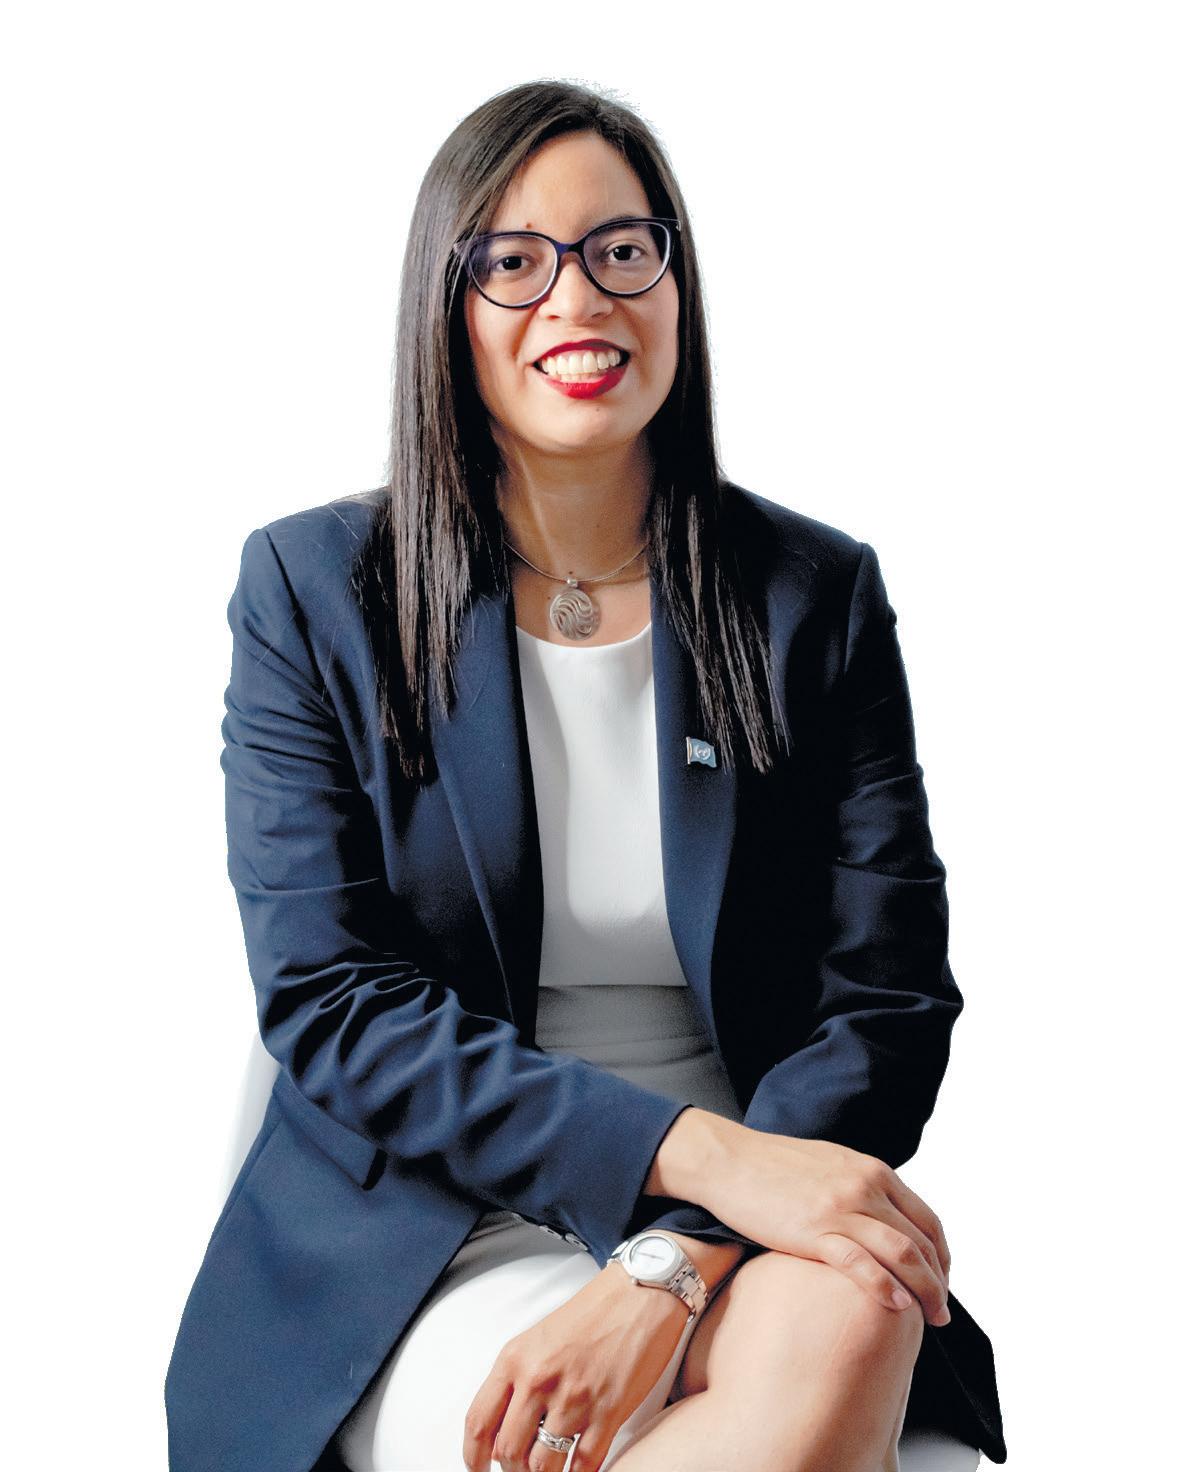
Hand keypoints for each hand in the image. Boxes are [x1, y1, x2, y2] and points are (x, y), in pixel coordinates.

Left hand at [462, 1263, 689, 1471]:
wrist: (641, 1289)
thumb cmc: (594, 1310)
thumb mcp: (539, 1338)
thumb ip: (519, 1378)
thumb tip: (507, 1427)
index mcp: (516, 1359)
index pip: (478, 1423)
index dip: (474, 1458)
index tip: (479, 1470)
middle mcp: (539, 1380)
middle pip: (508, 1451)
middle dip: (512, 1471)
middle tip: (522, 1470)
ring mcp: (574, 1398)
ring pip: (542, 1466)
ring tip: (550, 1470)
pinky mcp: (609, 1411)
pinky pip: (583, 1465)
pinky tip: (577, 1471)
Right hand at [701, 1120, 952, 1325]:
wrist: (728, 1160)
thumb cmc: (774, 1166)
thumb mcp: (832, 1164)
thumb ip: (863, 1186)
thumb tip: (885, 1218)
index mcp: (872, 1171)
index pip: (927, 1220)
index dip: (942, 1257)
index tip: (940, 1283)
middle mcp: (864, 1186)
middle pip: (921, 1242)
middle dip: (939, 1282)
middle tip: (941, 1313)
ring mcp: (840, 1208)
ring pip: (902, 1254)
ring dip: (924, 1291)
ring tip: (930, 1318)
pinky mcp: (814, 1230)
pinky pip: (862, 1263)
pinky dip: (887, 1287)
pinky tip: (898, 1306)